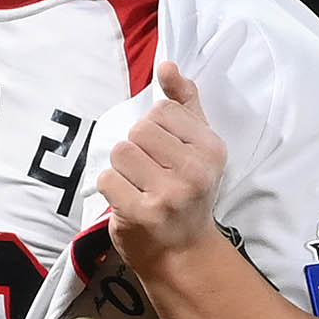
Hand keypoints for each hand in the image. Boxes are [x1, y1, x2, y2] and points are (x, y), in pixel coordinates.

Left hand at [97, 62, 225, 276]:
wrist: (183, 253)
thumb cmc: (187, 192)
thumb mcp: (196, 145)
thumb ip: (184, 102)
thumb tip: (167, 65)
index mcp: (211, 148)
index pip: (162, 110)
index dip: (155, 130)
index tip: (167, 155)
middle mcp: (195, 170)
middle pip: (138, 131)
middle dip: (137, 150)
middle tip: (150, 174)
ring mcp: (170, 194)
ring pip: (120, 153)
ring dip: (122, 170)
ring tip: (139, 187)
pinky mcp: (143, 214)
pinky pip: (107, 179)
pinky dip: (110, 189)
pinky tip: (128, 202)